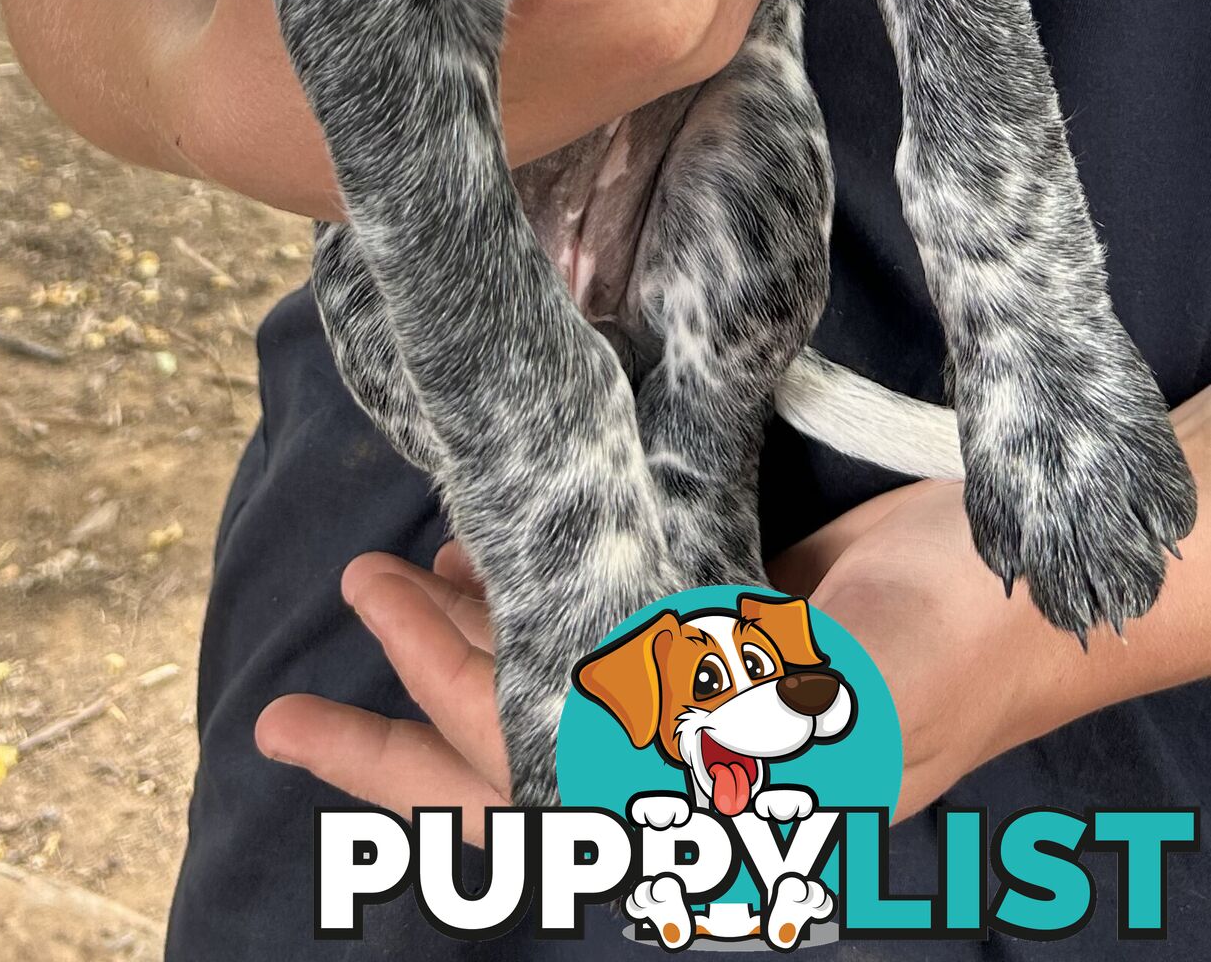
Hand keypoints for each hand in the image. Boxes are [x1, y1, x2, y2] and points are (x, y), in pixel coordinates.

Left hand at [258, 426, 1210, 844]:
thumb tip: (578, 750)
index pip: (532, 778)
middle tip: (327, 629)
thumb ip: (719, 726)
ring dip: (466, 638)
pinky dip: (539, 593)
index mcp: (699, 811)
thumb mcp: (836, 691)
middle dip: (408, 699)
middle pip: (513, 749)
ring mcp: (694, 701)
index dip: (434, 715)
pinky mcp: (716, 630)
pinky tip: (495, 547)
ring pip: (545, 682)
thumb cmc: (947, 646)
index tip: (358, 645)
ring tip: (391, 575)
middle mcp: (680, 769)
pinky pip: (599, 622)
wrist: (1033, 582)